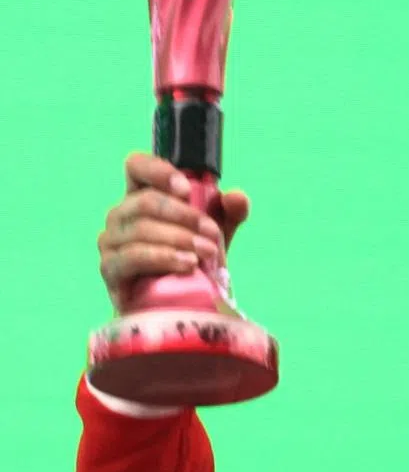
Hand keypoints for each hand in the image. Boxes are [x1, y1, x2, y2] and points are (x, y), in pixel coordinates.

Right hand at [98, 152, 250, 312]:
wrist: (179, 305)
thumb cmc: (193, 261)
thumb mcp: (215, 235)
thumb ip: (229, 213)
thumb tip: (236, 196)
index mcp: (142, 196)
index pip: (136, 166)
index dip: (157, 170)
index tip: (186, 188)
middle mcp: (120, 215)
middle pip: (145, 201)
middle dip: (185, 216)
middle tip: (212, 233)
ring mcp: (111, 242)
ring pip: (141, 229)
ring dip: (179, 239)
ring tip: (206, 253)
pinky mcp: (110, 270)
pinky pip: (132, 256)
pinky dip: (164, 257)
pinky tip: (187, 264)